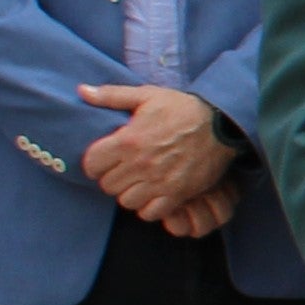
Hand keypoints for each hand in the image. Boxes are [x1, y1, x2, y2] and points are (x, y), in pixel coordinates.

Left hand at [76, 83, 235, 222]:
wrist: (222, 124)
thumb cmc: (182, 108)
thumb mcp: (146, 95)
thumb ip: (111, 96)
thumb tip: (82, 91)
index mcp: (128, 140)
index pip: (92, 164)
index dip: (95, 163)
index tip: (105, 160)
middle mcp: (140, 164)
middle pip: (108, 186)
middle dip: (113, 178)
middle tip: (124, 170)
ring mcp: (159, 181)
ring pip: (126, 201)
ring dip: (130, 193)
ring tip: (139, 183)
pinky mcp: (177, 194)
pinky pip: (150, 213)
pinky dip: (148, 207)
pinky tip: (153, 194)